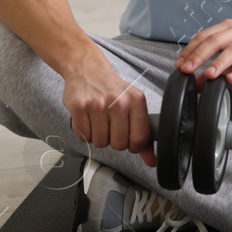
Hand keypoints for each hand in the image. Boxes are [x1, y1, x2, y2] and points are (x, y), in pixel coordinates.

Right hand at [61, 52, 154, 166]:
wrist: (87, 69)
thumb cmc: (112, 90)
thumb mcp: (134, 106)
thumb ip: (143, 135)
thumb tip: (152, 161)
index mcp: (137, 101)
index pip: (139, 139)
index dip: (133, 145)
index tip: (128, 138)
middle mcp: (119, 102)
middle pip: (119, 144)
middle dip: (114, 141)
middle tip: (111, 126)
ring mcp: (98, 104)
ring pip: (100, 142)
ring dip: (98, 137)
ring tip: (98, 121)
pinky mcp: (79, 107)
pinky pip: (83, 136)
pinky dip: (84, 133)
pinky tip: (87, 119)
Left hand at [175, 18, 231, 84]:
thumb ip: (222, 60)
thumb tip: (201, 78)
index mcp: (231, 27)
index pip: (205, 36)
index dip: (190, 50)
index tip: (179, 64)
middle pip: (216, 41)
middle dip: (198, 56)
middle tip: (186, 70)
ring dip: (219, 63)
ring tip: (207, 76)